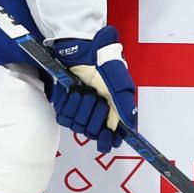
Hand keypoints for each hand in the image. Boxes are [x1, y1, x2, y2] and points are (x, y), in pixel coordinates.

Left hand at [47, 29, 135, 153]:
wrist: (84, 51)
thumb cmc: (105, 66)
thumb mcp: (121, 85)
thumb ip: (125, 106)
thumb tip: (130, 126)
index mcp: (111, 115)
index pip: (109, 140)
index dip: (106, 142)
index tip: (106, 135)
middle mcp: (95, 116)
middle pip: (91, 133)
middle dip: (94, 116)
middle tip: (98, 99)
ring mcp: (79, 112)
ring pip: (77, 126)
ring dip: (82, 108)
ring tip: (86, 92)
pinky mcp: (64, 106)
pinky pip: (63, 117)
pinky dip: (69, 105)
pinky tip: (74, 93)